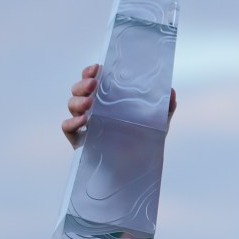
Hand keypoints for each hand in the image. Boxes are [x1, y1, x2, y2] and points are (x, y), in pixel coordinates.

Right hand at [61, 64, 176, 147]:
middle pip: (78, 90)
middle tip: (94, 84)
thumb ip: (165, 108)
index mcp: (106, 100)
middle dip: (83, 84)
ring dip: (78, 100)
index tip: (97, 68)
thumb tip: (171, 92)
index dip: (90, 71)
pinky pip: (67, 127)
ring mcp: (83, 124)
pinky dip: (72, 121)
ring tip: (90, 103)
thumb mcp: (157, 124)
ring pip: (71, 104)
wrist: (136, 171)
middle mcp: (92, 109)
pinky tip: (84, 121)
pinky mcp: (78, 141)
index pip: (93, 80)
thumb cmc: (143, 144)